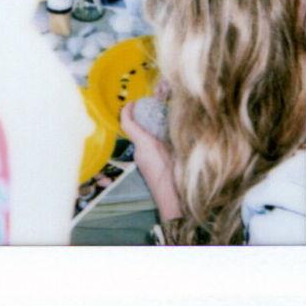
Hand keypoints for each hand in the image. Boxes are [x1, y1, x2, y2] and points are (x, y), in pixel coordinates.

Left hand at [121, 101, 181, 221]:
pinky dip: (153, 141)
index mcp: (145, 145)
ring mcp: (143, 162)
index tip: (133, 102)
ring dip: (148, 130)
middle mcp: (140, 152)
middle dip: (141, 118)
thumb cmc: (176, 176)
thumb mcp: (178, 149)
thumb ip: (175, 132)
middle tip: (154, 107)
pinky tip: (168, 140)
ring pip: (142, 140)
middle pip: (135, 130)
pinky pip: (147, 149)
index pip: (127, 124)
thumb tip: (178, 117)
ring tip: (164, 122)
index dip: (127, 111)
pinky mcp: (148, 169)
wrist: (174, 204)